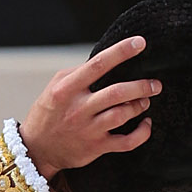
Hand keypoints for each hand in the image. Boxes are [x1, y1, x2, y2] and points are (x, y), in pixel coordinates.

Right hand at [19, 36, 160, 179]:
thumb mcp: (55, 86)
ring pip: (123, 115)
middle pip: (117, 93)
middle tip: (155, 83)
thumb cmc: (49, 113)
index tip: (140, 43)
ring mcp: (88, 130)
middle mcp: (79, 109)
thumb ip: (78, 73)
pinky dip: (142, 133)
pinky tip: (146, 124)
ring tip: (145, 100)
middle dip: (141, 86)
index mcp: (67, 89)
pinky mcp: (96, 148)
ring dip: (140, 105)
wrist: (37, 149)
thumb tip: (106, 60)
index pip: (98, 65)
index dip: (121, 52)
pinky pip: (126, 142)